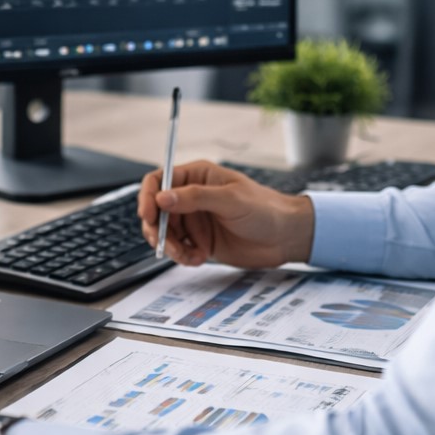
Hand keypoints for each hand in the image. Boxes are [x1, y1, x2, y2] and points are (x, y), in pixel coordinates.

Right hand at [138, 159, 313, 267]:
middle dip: (157, 228)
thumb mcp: (231, 200)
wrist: (286, 237)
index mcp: (197, 177)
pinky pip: (179, 248)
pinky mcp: (199, 240)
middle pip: (156, 210)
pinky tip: (198, 258)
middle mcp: (192, 197)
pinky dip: (182, 256)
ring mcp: (195, 219)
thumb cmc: (266, 209)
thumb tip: (162, 197)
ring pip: (165, 232)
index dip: (148, 197)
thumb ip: (195, 198)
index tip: (148, 215)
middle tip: (163, 243)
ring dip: (170, 246)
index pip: (159, 180)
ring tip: (187, 255)